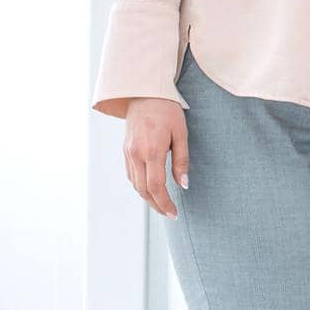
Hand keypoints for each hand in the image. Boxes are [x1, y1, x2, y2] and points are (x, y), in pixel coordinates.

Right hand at [123, 97, 188, 218]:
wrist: (145, 95)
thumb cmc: (168, 112)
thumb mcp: (181, 134)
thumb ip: (182, 160)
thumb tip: (183, 185)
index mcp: (151, 150)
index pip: (155, 186)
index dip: (164, 203)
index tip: (173, 214)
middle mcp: (135, 154)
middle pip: (143, 189)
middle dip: (156, 205)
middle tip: (169, 214)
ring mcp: (128, 153)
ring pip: (135, 184)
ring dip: (147, 198)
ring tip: (162, 205)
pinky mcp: (125, 151)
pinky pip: (131, 175)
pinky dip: (140, 186)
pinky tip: (151, 190)